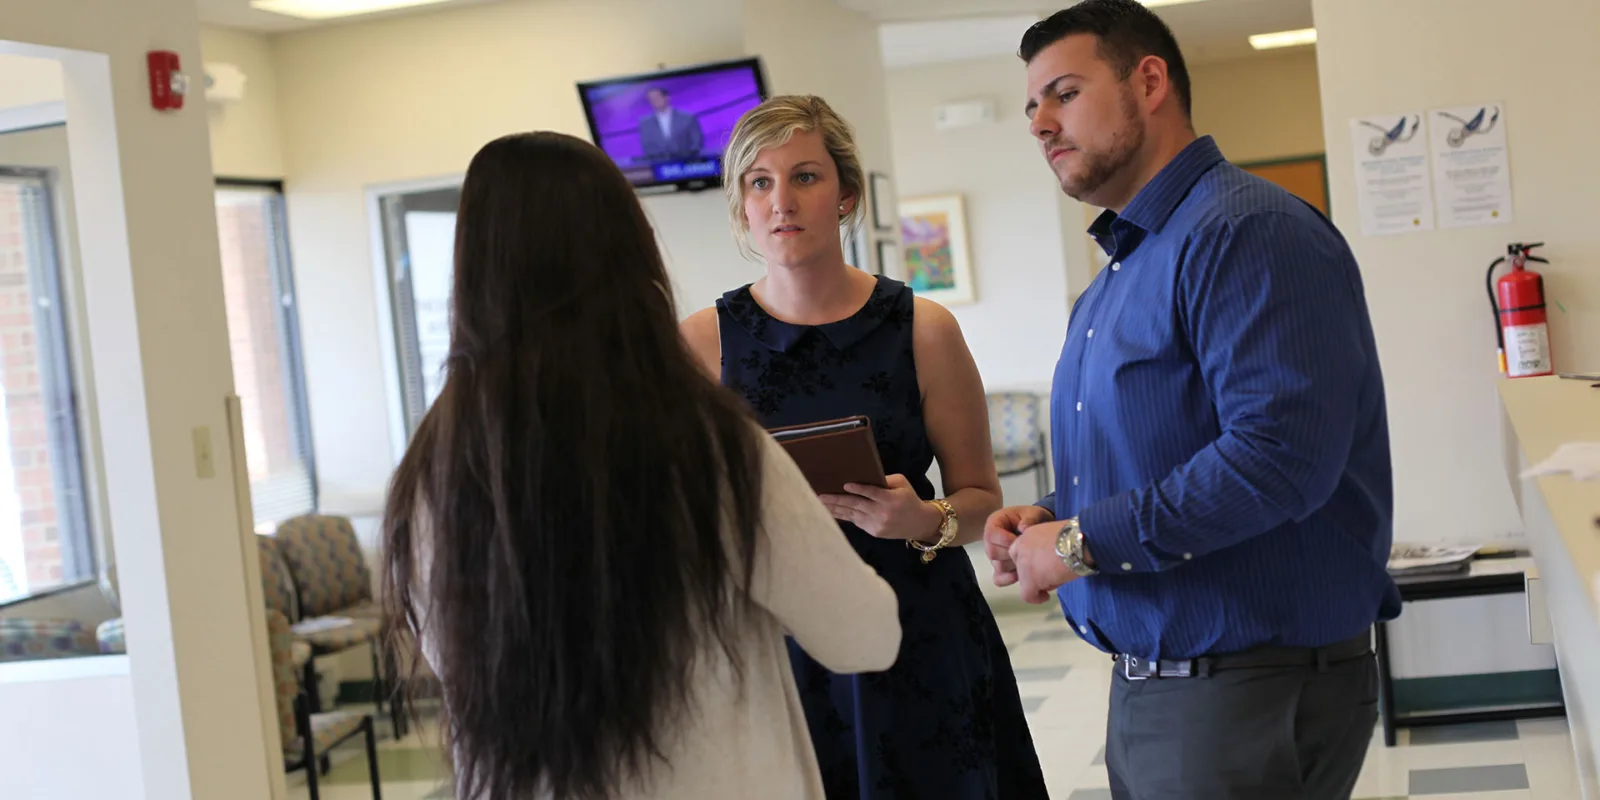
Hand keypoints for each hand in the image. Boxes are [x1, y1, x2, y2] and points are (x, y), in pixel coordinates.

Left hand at [820, 475, 943, 540]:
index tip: (845, 485)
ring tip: (821, 503)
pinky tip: (832, 511)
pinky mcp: (874, 531)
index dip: (858, 489)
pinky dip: (843, 516)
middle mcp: (883, 513)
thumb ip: (884, 480)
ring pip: (852, 514)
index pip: (872, 493)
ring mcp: (877, 524)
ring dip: (835, 509)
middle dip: (837, 499)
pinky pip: (855, 522)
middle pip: (857, 505)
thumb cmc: (909, 499)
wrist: (919, 523)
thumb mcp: (902, 484)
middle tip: (820, 495)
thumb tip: (863, 477)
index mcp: (891, 499)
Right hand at [983, 505, 1054, 587]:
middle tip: (1025, 551)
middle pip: (992, 553)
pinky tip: (1020, 576)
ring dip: (1013, 565)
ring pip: (998, 566)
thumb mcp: (1033, 513)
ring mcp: (996, 556)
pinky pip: (998, 578)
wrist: (1040, 527)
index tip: (1019, 539)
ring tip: (1028, 560)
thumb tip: (1023, 528)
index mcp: (995, 523)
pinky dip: (1008, 579)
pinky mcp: (1002, 568)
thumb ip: (1029, 518)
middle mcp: (991, 541)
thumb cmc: (1033, 518)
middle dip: (1010, 554)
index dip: (1004, 539)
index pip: (990, 534)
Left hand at [1008, 520, 1078, 603]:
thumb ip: (1049, 543)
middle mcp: (1022, 547)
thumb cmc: (1077, 537)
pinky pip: (1027, 595)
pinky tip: (1046, 597)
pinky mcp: (1030, 579)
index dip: (1030, 562)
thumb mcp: (1058, 533)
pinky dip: (1036, 598)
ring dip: (1039, 583)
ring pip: (1025, 580)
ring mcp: (1024, 564)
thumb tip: (1054, 554)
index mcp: (1029, 534)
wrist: (1080, 543)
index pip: (1019, 551)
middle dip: (1034, 573)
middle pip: (1021, 567)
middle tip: (1048, 576)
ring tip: (1056, 580)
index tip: (1041, 567)